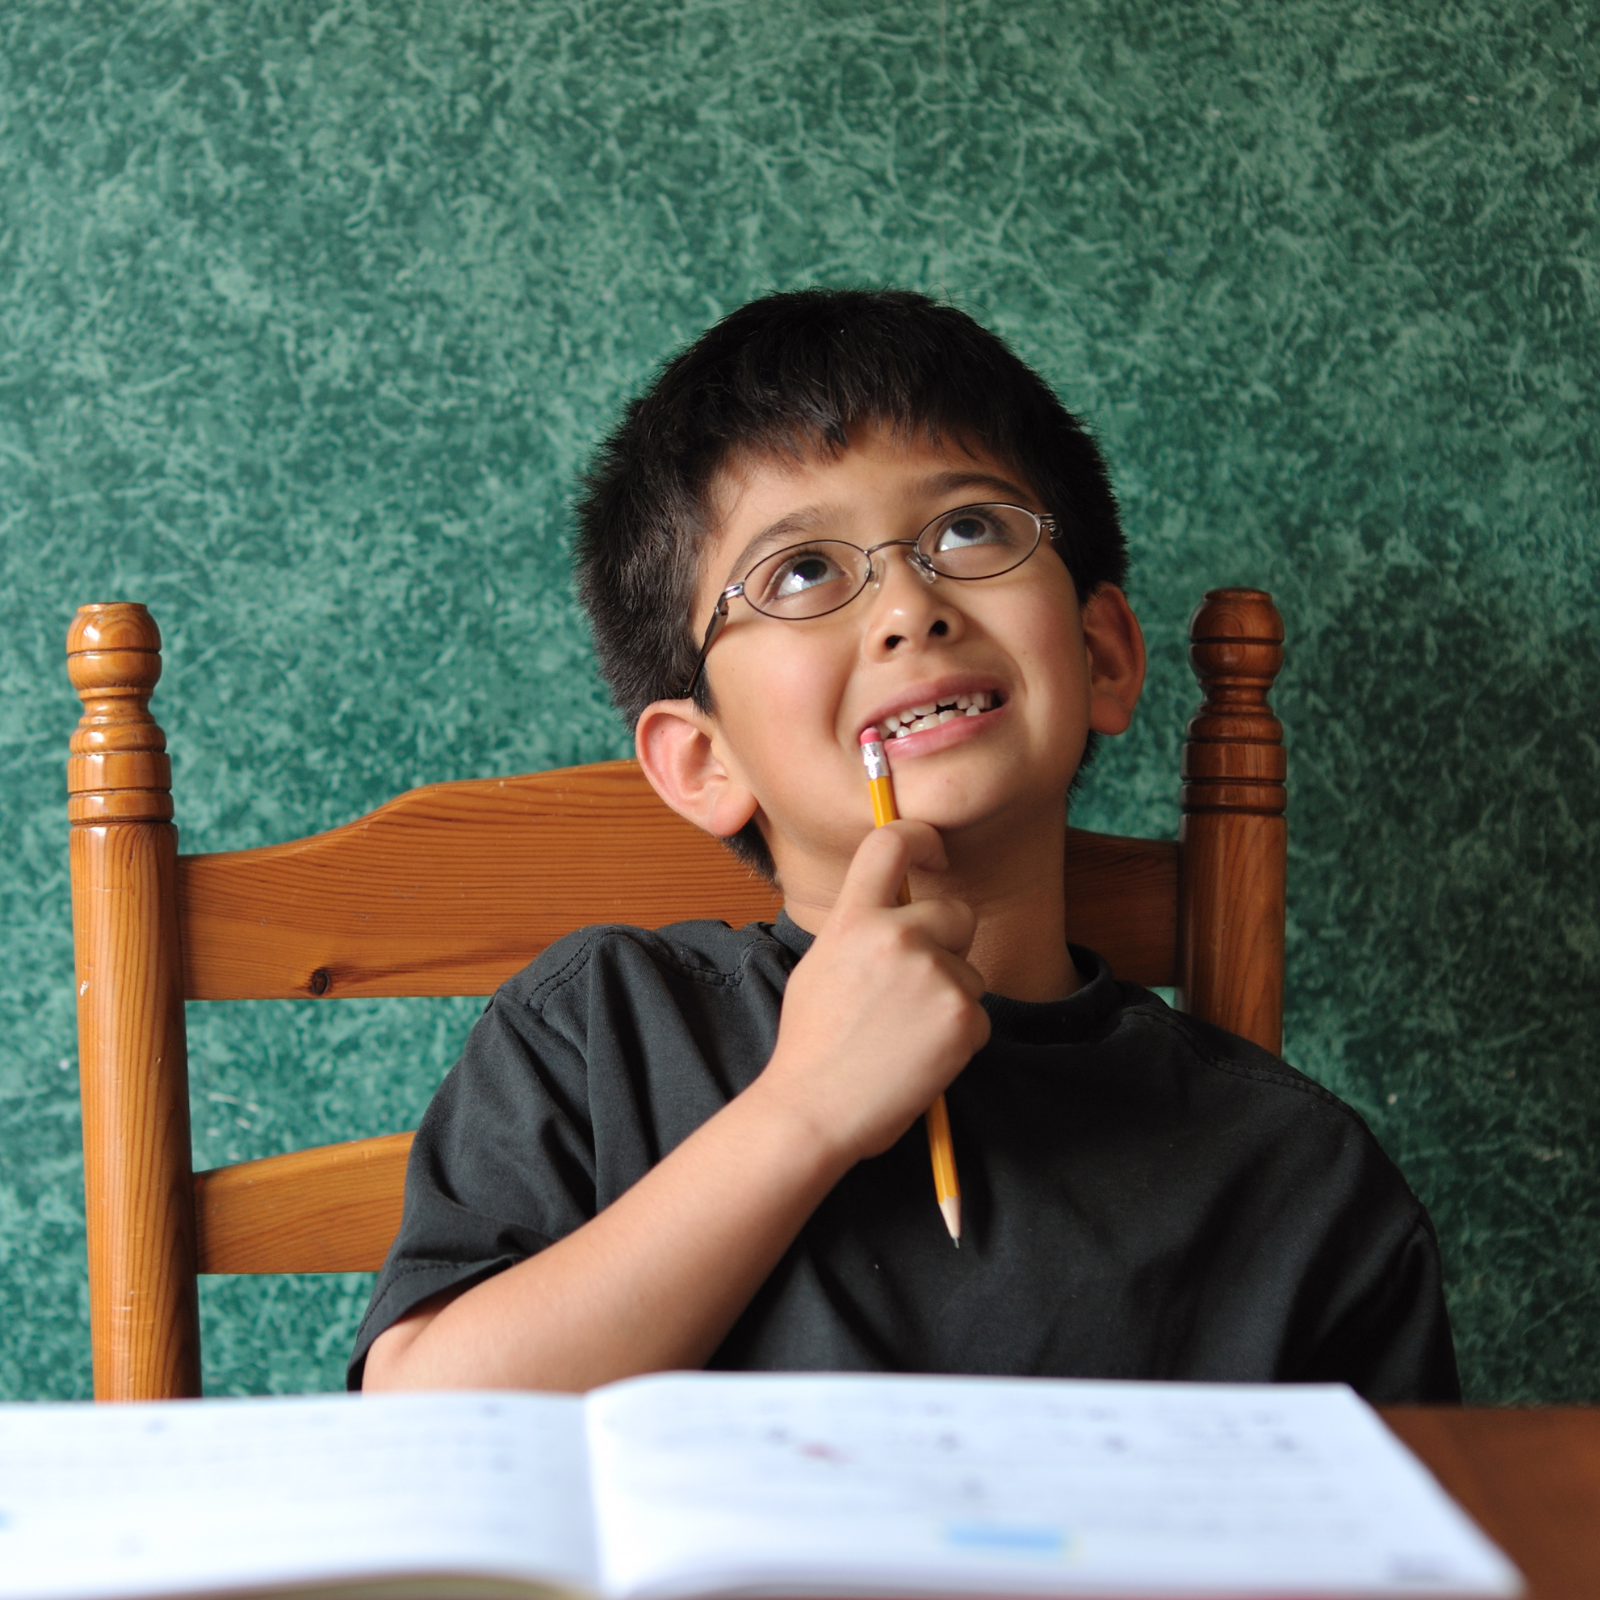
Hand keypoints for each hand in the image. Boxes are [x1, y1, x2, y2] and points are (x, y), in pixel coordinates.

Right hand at [756, 821, 990, 1167]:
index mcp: (854, 920)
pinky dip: (959, 1038)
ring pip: (970, 971)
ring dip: (951, 998)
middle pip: (956, 913)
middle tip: (917, 988)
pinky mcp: (962, 1017)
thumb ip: (860, 930)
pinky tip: (920, 1058)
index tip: (934, 852)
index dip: (920, 837)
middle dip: (949, 944)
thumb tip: (893, 910)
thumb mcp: (821, 966)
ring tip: (906, 1035)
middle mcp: (896, 936)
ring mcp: (934, 975)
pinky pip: (979, 1016)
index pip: (891, 843)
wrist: (814, 1109)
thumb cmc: (811, 1046)